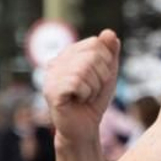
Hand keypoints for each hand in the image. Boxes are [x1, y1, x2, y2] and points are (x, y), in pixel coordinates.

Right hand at [44, 30, 119, 146]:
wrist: (84, 128)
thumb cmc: (94, 101)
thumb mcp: (107, 73)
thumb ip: (109, 53)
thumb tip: (109, 32)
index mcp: (67, 54)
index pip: (95, 43)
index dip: (105, 62)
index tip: (98, 78)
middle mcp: (56, 62)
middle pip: (92, 55)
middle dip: (101, 76)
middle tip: (92, 90)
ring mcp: (51, 76)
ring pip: (85, 69)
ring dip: (93, 88)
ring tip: (84, 96)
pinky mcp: (51, 91)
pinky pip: (77, 83)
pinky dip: (86, 94)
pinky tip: (78, 101)